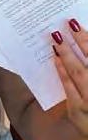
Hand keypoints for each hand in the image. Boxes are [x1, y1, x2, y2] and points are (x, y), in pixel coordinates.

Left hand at [52, 18, 87, 135]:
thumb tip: (80, 41)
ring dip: (68, 55)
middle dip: (81, 42)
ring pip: (80, 74)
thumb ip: (86, 60)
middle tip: (68, 25)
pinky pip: (69, 89)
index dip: (87, 40)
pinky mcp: (78, 115)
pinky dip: (62, 73)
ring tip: (57, 38)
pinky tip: (56, 59)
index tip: (77, 25)